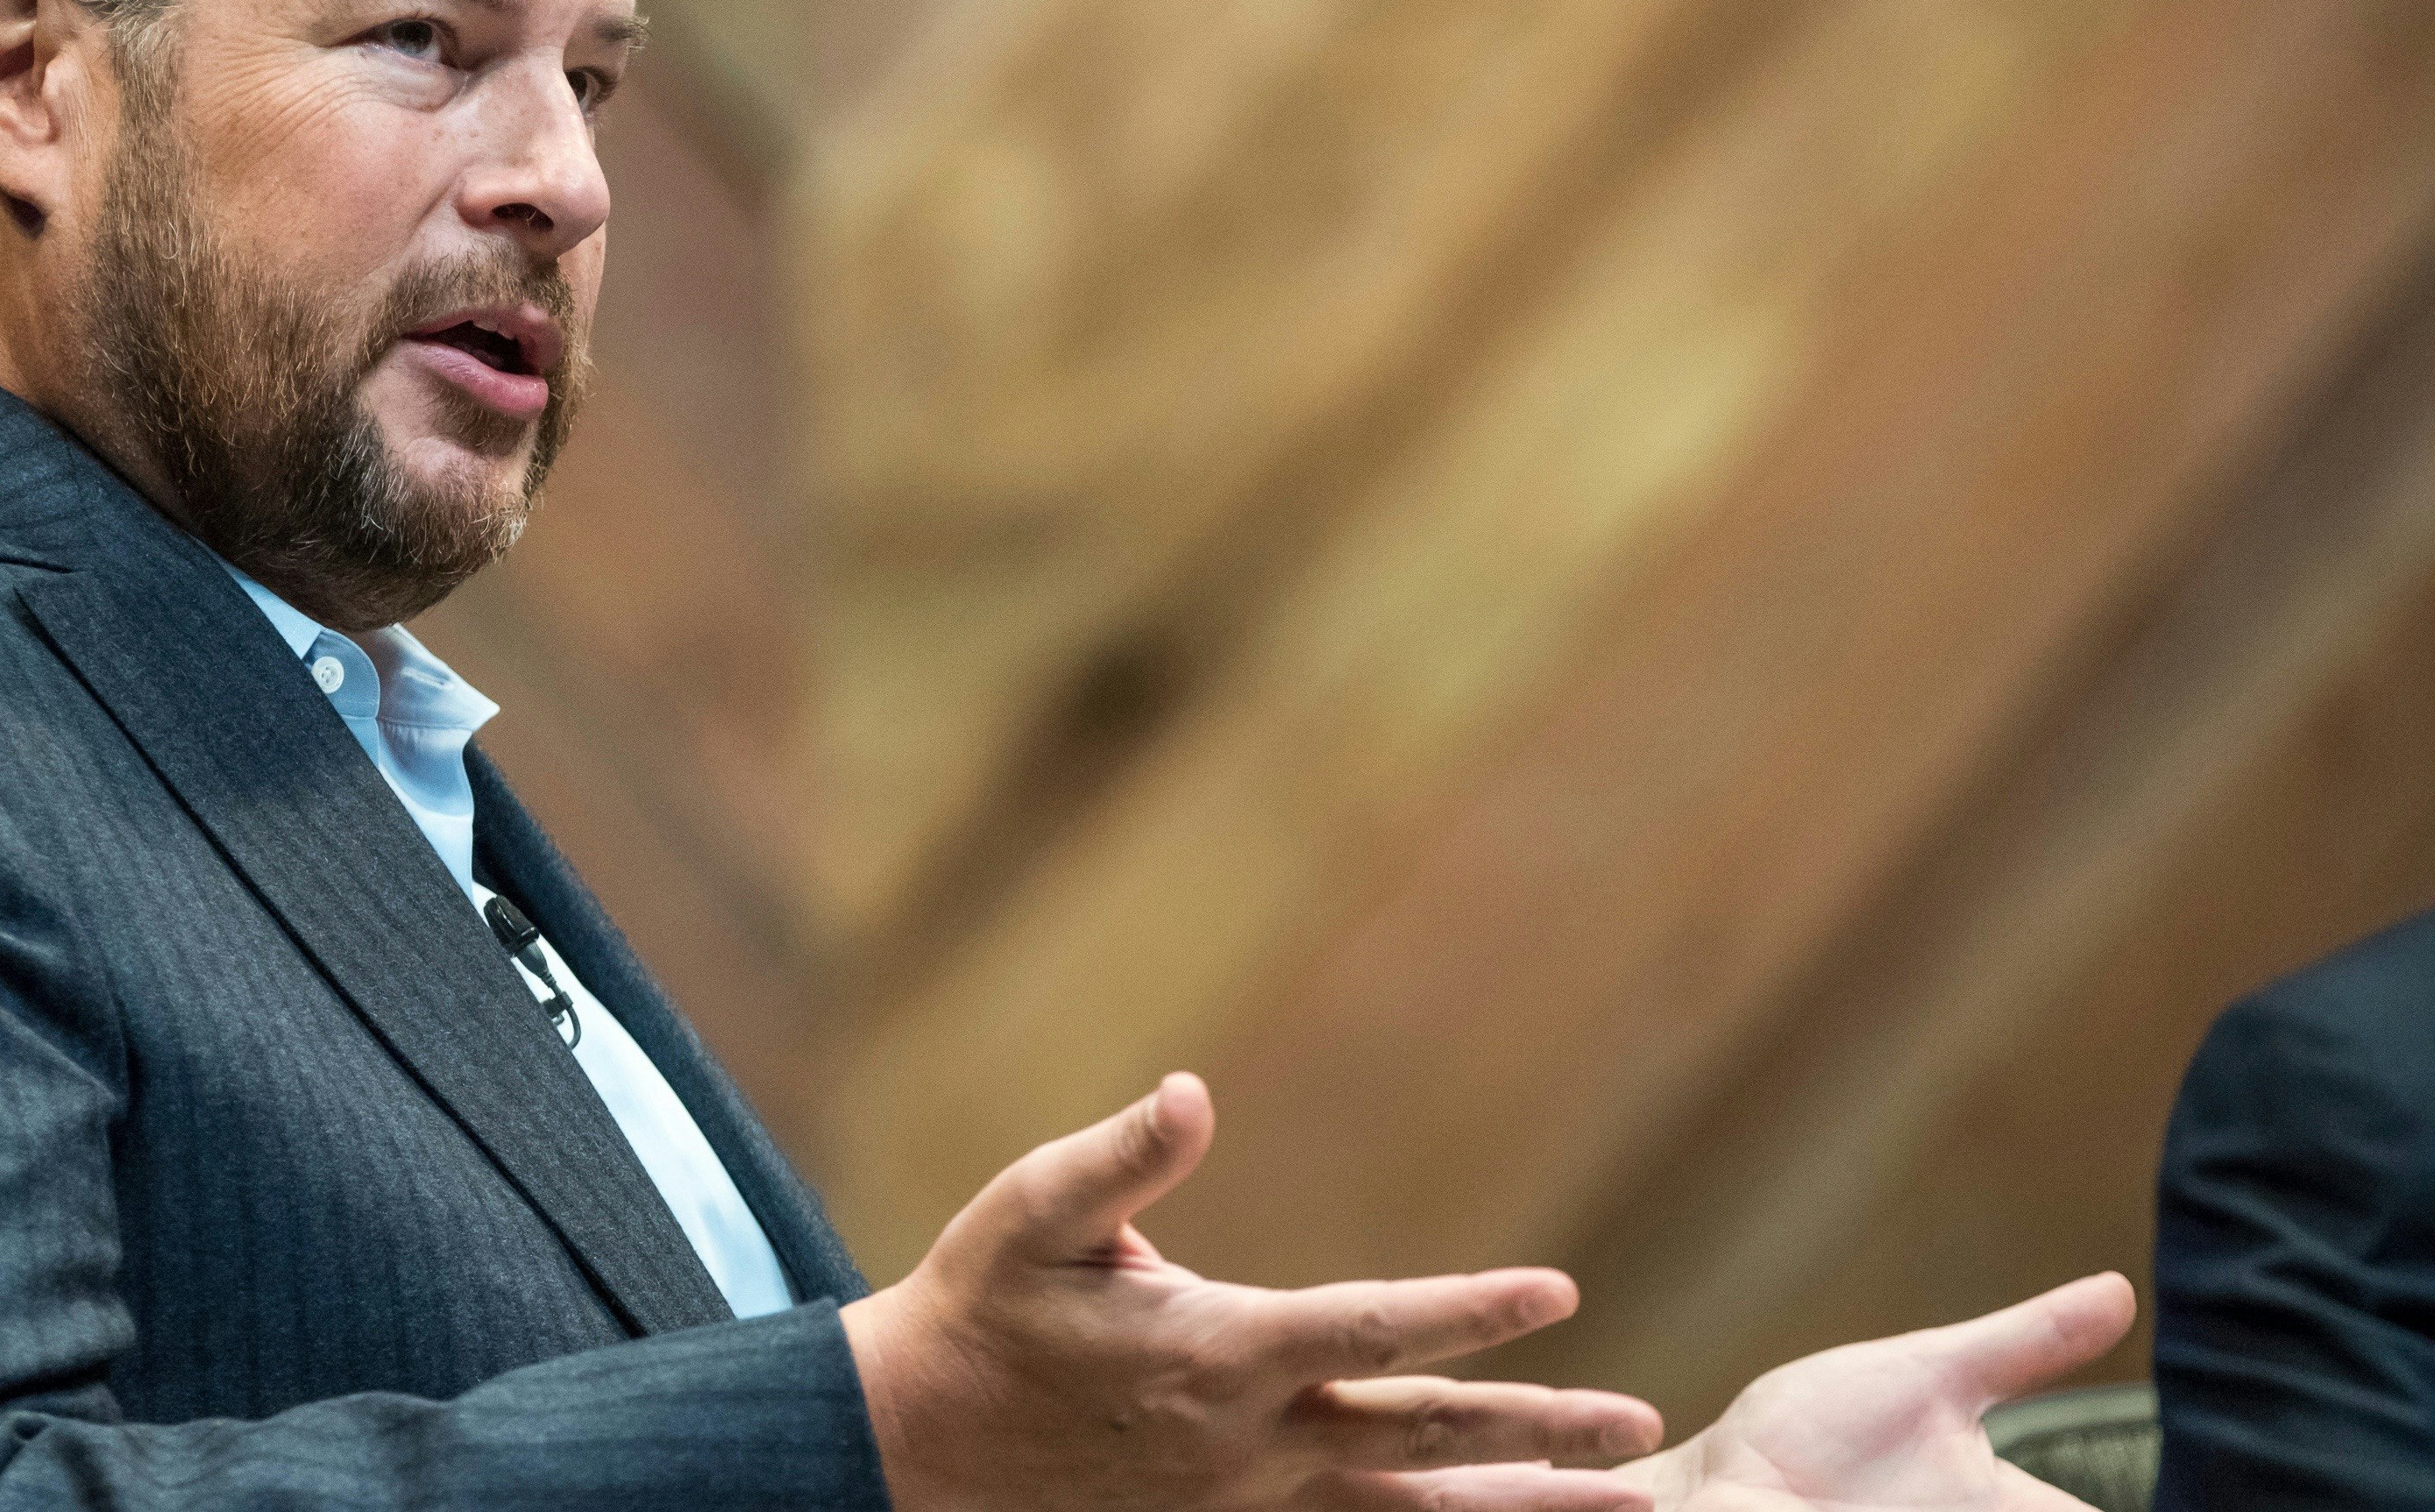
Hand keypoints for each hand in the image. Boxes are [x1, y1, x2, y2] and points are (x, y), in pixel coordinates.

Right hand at [842, 1074, 1664, 1509]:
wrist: (916, 1448)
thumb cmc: (979, 1309)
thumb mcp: (1030, 1212)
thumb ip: (1120, 1159)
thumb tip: (1192, 1093)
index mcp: (1213, 1354)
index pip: (1369, 1331)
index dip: (1468, 1312)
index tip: (1559, 1291)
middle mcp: (1247, 1441)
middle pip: (1421, 1441)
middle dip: (1541, 1438)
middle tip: (1648, 1435)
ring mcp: (1245, 1500)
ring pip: (1409, 1511)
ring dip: (1521, 1508)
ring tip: (1629, 1507)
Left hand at [1617, 1275, 2135, 1509]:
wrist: (1715, 1488)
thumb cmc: (1821, 1435)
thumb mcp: (1929, 1376)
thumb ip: (2024, 1345)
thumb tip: (2121, 1290)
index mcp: (2000, 1506)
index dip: (2123, 1511)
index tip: (2231, 1493)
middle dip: (2025, 1509)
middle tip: (1991, 1496)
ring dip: (1938, 1507)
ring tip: (1867, 1505)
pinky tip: (1811, 1511)